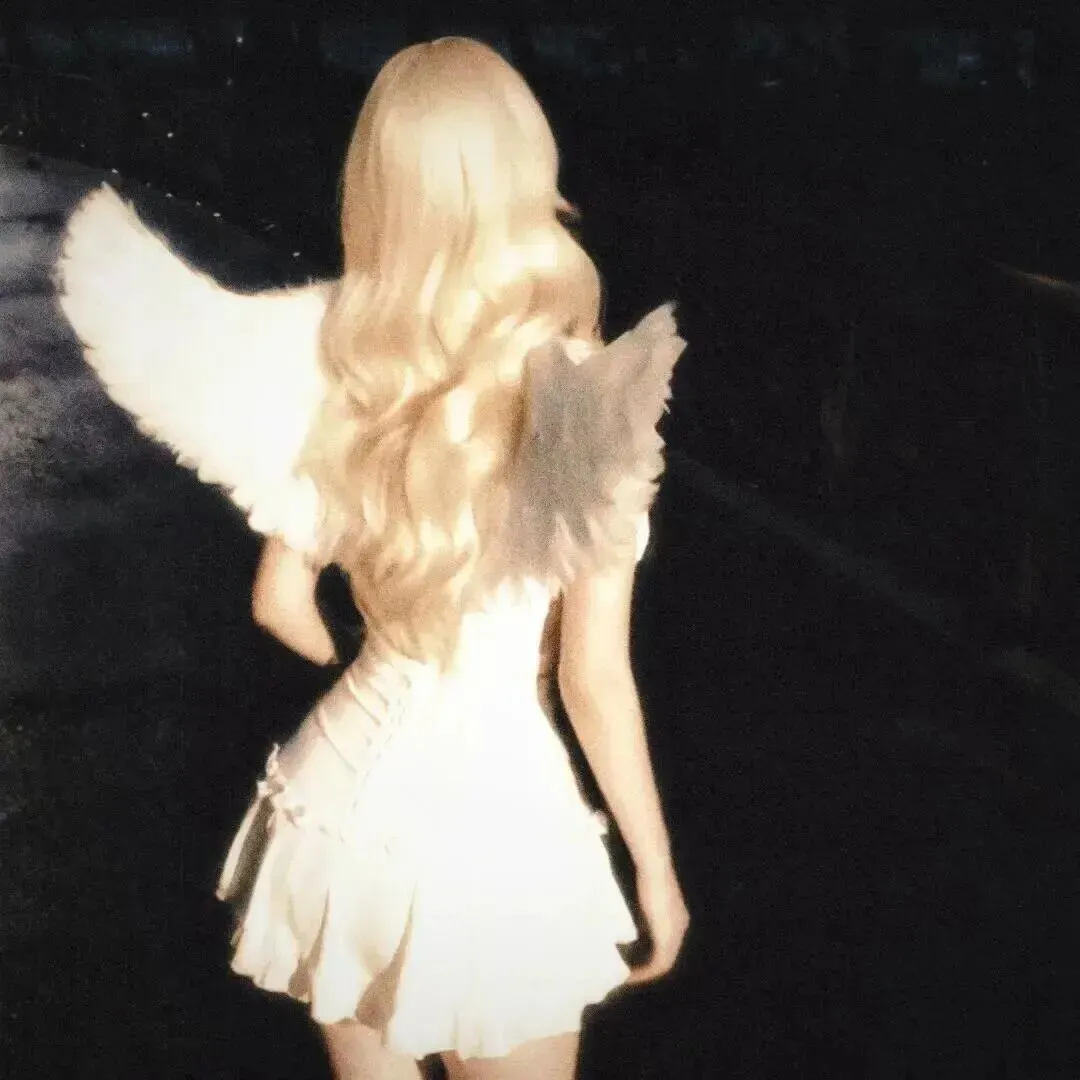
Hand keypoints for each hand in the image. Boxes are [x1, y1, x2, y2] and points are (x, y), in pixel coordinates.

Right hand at [626, 861, 689, 984]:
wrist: (654, 869)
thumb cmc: (647, 875)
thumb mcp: (645, 897)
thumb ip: (642, 912)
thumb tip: (628, 925)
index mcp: (677, 918)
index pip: (666, 943)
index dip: (651, 953)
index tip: (633, 958)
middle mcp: (680, 928)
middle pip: (665, 956)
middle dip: (647, 967)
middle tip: (628, 973)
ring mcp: (676, 934)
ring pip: (663, 963)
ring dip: (645, 972)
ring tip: (627, 977)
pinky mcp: (667, 938)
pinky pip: (658, 964)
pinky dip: (645, 972)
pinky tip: (630, 974)